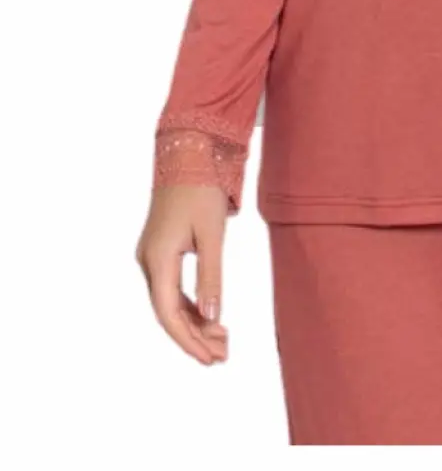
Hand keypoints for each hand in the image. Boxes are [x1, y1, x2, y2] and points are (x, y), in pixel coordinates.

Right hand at [136, 185, 229, 364]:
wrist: (186, 154)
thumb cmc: (201, 189)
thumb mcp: (212, 234)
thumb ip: (211, 277)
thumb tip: (212, 317)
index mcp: (158, 259)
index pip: (168, 314)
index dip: (188, 341)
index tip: (209, 358)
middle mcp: (148, 262)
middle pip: (167, 312)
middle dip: (194, 337)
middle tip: (222, 355)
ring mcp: (151, 257)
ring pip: (169, 302)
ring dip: (193, 323)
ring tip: (221, 341)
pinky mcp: (159, 251)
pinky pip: (170, 288)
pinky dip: (189, 305)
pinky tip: (209, 317)